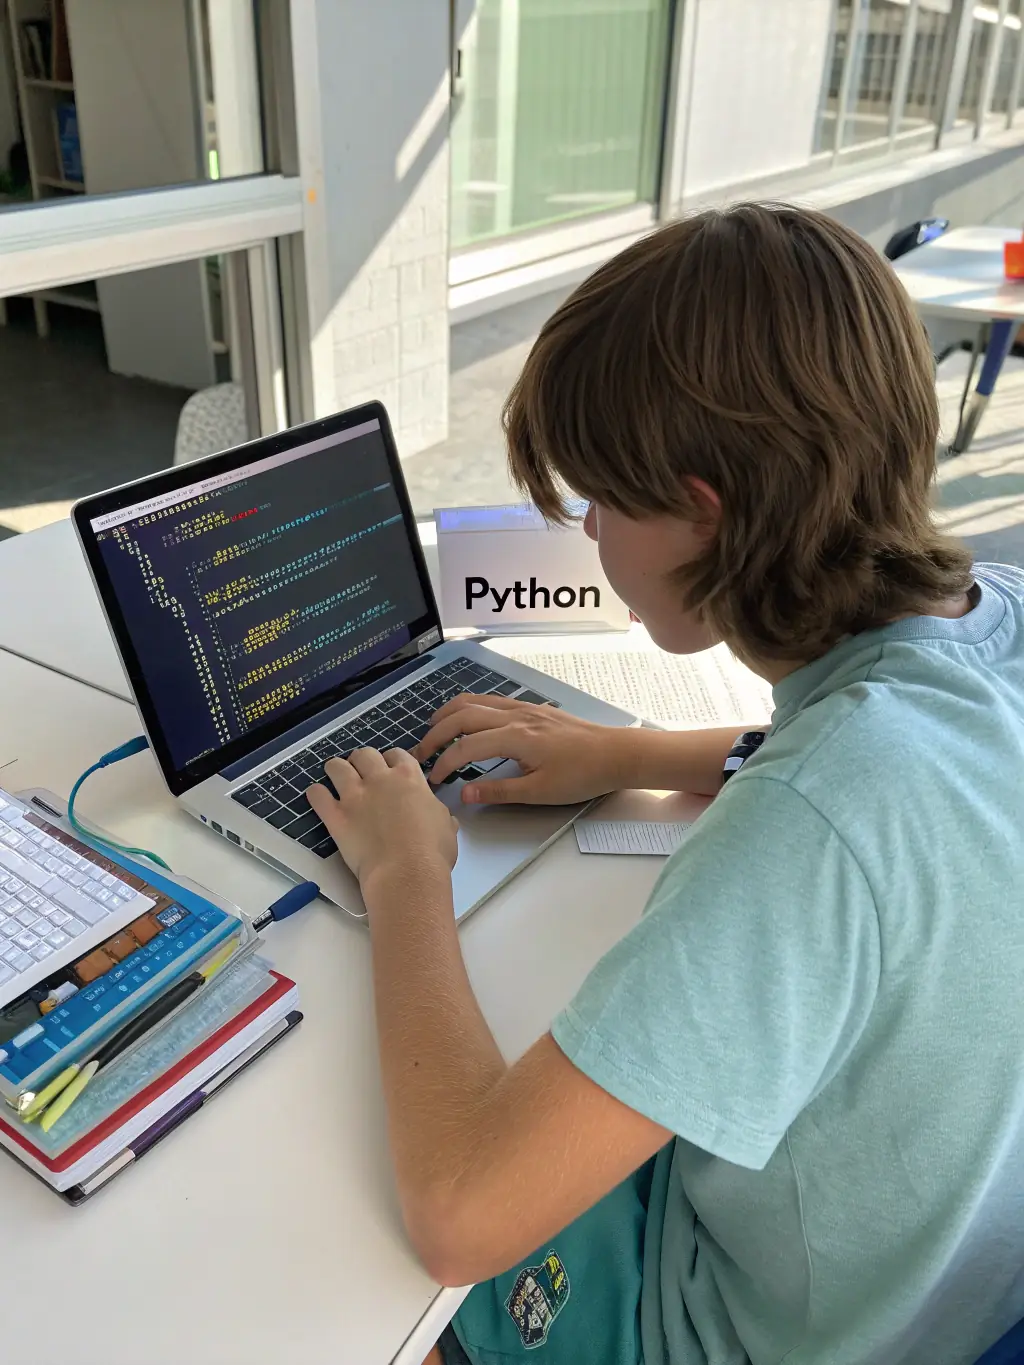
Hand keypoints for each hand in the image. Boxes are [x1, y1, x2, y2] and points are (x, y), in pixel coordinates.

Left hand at [307, 748, 458, 890]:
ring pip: (337, 766)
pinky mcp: (336, 816)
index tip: (391, 771)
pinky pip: (317, 795)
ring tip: (338, 780)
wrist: (407, 873)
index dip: (392, 762)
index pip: (397, 754)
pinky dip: (317, 794)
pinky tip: (320, 798)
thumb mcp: (446, 826)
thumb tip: (441, 817)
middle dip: (363, 762)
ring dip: (337, 770)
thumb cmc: (433, 852)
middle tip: (364, 776)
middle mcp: (380, 779)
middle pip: (365, 754)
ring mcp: (355, 796)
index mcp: (409, 778)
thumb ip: (437, 813)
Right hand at [413, 695, 637, 804]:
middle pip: (463, 716)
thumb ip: (499, 791)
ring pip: (476, 701)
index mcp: (516, 737)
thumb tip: (464, 793)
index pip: (466, 747)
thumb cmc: (583, 775)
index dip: (445, 763)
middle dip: (437, 733)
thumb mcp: (540, 792)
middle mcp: (516, 716)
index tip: (434, 779)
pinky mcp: (534, 708)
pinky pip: (492, 700)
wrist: (616, 753)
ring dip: (450, 713)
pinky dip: (471, 707)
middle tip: (422, 752)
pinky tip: (468, 718)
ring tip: (434, 729)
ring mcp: (525, 708)